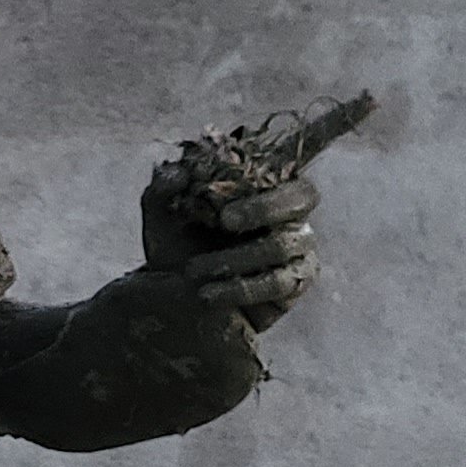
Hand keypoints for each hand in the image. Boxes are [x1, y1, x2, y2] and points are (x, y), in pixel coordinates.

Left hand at [141, 168, 318, 333]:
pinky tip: (208, 294)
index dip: (261, 186)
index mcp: (263, 187)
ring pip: (283, 245)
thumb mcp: (162, 215)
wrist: (172, 296)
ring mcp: (297, 249)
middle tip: (224, 222)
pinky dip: (242, 288)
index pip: (284, 171)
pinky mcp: (293, 285)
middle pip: (302, 197)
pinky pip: (280, 284)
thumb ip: (163, 188)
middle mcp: (288, 214)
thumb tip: (177, 174)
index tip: (223, 212)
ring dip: (236, 258)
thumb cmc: (177, 245)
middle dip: (264, 207)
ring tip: (193, 271)